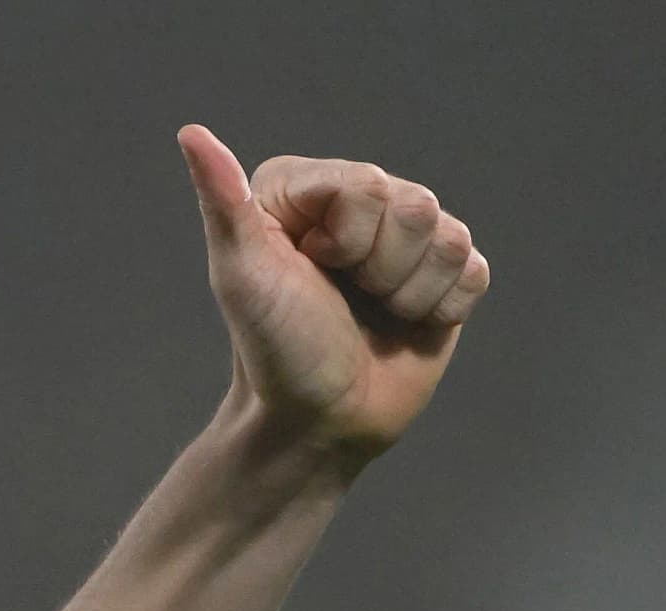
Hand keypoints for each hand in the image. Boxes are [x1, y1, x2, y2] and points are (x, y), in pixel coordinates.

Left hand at [179, 127, 491, 464]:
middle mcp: (358, 203)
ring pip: (450, 238)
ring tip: (372, 314)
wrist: (317, 423)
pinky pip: (474, 270)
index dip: (347, 239)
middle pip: (416, 207)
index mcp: (306, 189)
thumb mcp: (241, 276)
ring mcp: (405, 239)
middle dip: (380, 270)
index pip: (368, 184)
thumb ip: (222, 202)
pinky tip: (406, 325)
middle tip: (344, 300)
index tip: (312, 270)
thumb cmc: (274, 350)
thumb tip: (191, 133)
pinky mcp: (444, 275)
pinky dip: (442, 308)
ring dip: (410, 294)